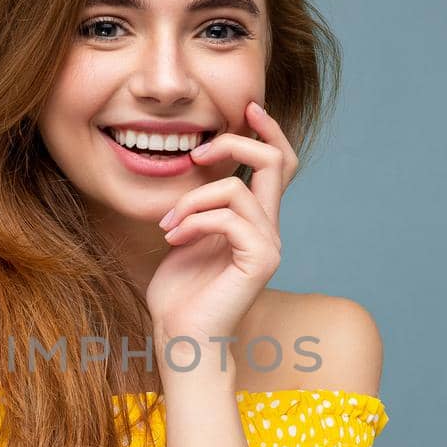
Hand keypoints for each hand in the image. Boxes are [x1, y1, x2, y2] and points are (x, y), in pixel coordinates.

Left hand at [145, 101, 298, 359]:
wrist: (180, 338)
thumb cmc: (178, 294)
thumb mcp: (185, 234)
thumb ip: (198, 203)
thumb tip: (193, 163)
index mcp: (255, 221)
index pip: (278, 163)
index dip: (268, 131)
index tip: (245, 109)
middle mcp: (270, 230)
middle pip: (277, 161)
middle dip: (235, 144)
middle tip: (197, 152)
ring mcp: (269, 246)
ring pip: (237, 189)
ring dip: (193, 199)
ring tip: (168, 226)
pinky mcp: (260, 262)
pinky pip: (229, 218)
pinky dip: (195, 220)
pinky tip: (174, 239)